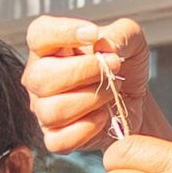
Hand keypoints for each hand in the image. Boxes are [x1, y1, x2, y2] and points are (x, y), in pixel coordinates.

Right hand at [23, 13, 146, 153]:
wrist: (133, 99)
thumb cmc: (124, 66)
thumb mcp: (131, 39)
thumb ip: (121, 34)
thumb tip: (103, 48)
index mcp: (50, 48)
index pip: (38, 34)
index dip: (62, 32)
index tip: (92, 34)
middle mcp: (40, 78)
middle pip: (40, 77)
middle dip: (81, 71)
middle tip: (112, 66)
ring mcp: (44, 110)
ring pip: (50, 110)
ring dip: (89, 99)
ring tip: (111, 91)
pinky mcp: (55, 137)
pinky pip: (58, 140)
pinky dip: (85, 129)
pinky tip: (102, 117)